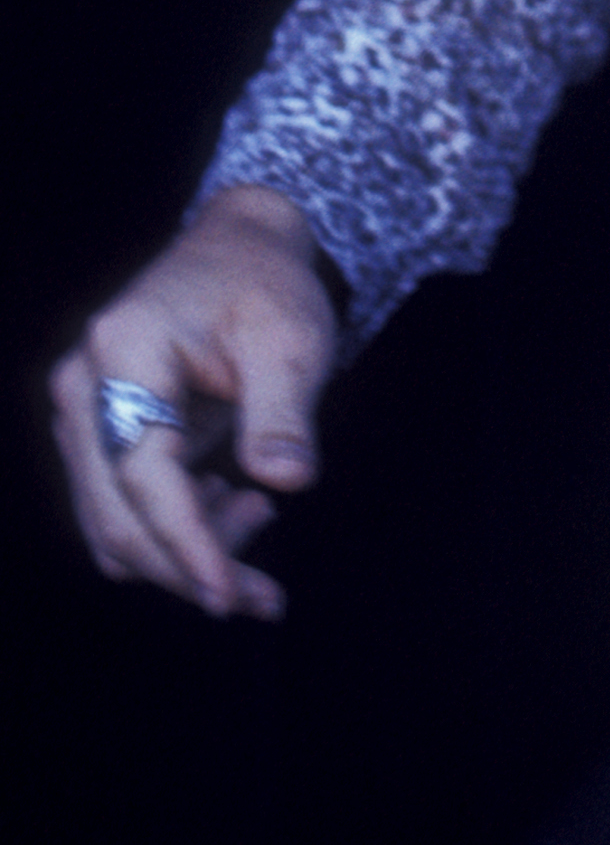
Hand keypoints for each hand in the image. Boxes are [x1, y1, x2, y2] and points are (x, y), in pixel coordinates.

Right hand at [48, 184, 336, 620]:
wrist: (240, 247)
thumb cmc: (267, 287)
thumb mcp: (292, 338)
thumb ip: (283, 412)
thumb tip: (287, 481)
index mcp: (125, 351)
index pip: (144, 475)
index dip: (188, 544)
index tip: (231, 597)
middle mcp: (84, 386)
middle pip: (117, 517)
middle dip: (189, 567)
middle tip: (268, 596)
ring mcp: (82, 411)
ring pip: (115, 526)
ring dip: (184, 553)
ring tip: (260, 514)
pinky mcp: (96, 433)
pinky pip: (124, 510)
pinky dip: (176, 530)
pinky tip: (236, 504)